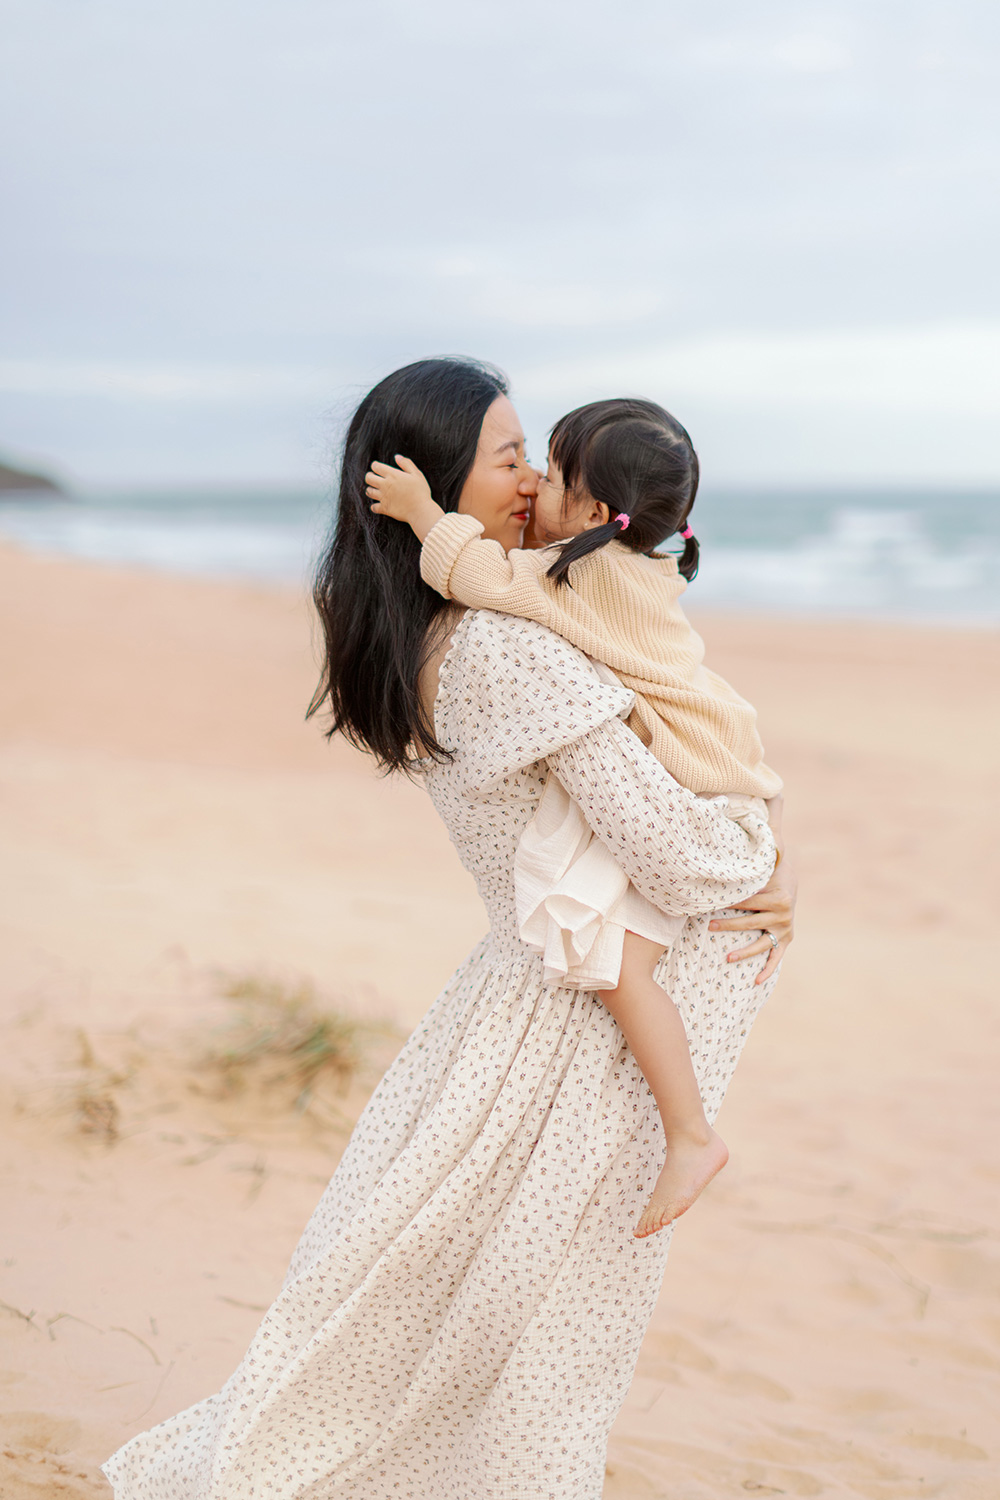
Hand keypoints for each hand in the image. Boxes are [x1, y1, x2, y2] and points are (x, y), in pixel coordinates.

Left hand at [365, 456, 443, 540]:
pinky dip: (374, 506)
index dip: (375, 466)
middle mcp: (385, 485)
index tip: (378, 467)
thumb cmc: (421, 492)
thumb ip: (406, 464)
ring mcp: (383, 497)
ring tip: (375, 490)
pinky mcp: (384, 508)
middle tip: (373, 477)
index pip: (376, 467)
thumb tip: (397, 457)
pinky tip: (378, 505)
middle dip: (369, 476)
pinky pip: (373, 507)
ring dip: (370, 490)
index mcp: (392, 475)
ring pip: (369, 492)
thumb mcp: (417, 474)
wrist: (420, 510)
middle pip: (368, 478)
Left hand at [709, 856, 796, 984]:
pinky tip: (756, 981)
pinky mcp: (786, 939)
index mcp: (779, 898)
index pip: (749, 903)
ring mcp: (786, 929)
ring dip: (744, 952)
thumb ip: (747, 874)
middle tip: (710, 926)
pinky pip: (776, 957)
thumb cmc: (769, 876)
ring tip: (727, 958)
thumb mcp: (761, 872)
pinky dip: (768, 970)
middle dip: (729, 925)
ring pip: (761, 944)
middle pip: (751, 923)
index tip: (712, 905)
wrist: (789, 882)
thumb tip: (723, 872)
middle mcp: (784, 915)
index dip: (730, 904)